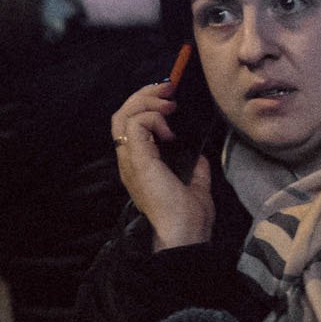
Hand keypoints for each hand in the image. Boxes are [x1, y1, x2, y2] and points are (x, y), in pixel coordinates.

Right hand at [112, 78, 214, 249]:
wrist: (185, 234)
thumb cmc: (189, 216)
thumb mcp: (195, 183)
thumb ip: (193, 166)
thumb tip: (199, 151)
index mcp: (139, 165)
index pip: (130, 125)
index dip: (146, 106)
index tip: (170, 97)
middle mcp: (128, 160)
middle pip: (122, 114)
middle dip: (144, 95)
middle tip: (168, 87)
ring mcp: (129, 159)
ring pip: (123, 115)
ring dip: (147, 101)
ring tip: (170, 102)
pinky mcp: (136, 159)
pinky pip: (136, 123)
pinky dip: (153, 118)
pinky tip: (170, 129)